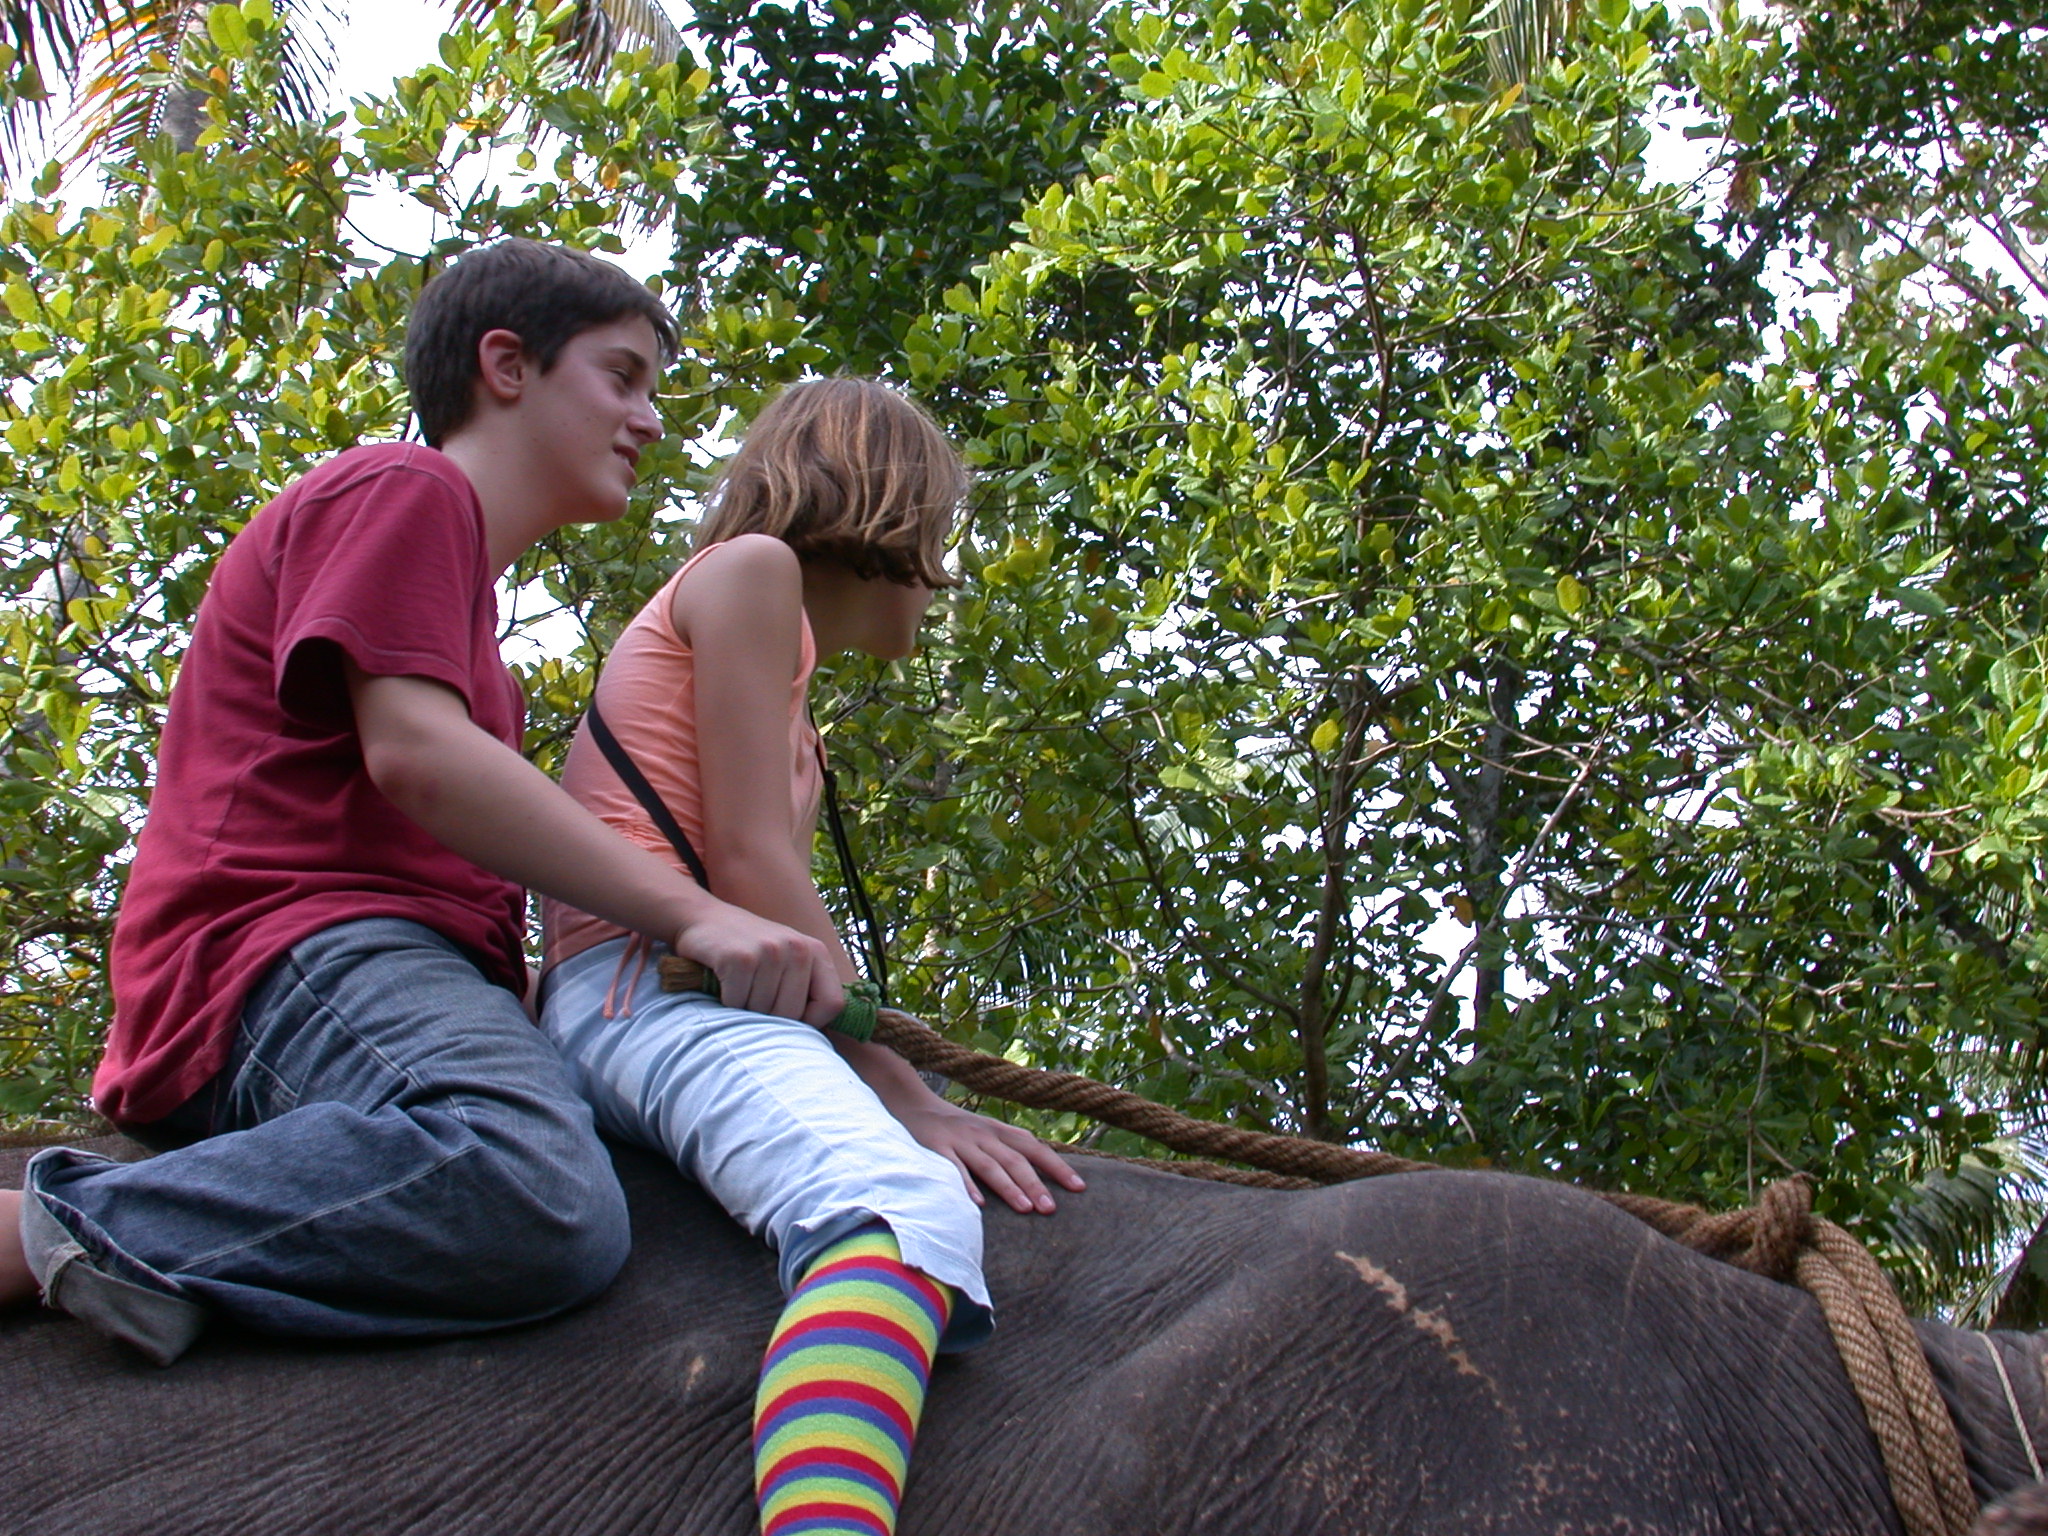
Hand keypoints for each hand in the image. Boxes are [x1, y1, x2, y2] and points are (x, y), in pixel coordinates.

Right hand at [670, 904, 841, 1025]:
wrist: (703, 918)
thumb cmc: (749, 948)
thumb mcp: (788, 959)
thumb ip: (805, 988)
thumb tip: (814, 1041)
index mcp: (816, 951)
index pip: (833, 1004)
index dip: (811, 1021)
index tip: (789, 1018)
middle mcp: (797, 948)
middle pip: (793, 1013)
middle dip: (770, 1017)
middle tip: (753, 998)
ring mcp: (769, 951)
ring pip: (763, 1011)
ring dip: (745, 1009)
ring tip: (738, 986)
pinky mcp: (739, 958)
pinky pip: (737, 1003)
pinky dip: (725, 1001)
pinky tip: (723, 982)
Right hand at [892, 1102, 1087, 1214]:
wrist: (916, 1105)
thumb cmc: (959, 1128)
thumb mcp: (988, 1133)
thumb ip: (1011, 1150)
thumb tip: (1044, 1175)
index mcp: (1000, 1131)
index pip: (1035, 1148)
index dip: (1057, 1167)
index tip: (1079, 1187)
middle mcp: (985, 1135)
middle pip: (1016, 1160)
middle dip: (1036, 1184)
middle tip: (1051, 1208)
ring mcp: (962, 1141)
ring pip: (990, 1166)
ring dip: (1009, 1188)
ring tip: (1026, 1209)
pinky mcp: (938, 1149)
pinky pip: (954, 1168)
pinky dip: (967, 1185)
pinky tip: (978, 1204)